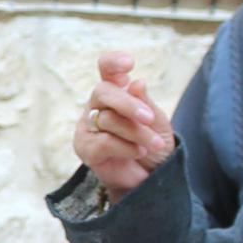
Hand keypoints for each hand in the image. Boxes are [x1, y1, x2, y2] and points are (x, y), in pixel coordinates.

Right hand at [71, 54, 176, 198]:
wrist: (150, 180)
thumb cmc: (153, 146)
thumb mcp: (156, 122)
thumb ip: (145, 103)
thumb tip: (137, 82)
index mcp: (116, 92)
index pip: (107, 69)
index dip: (113, 62)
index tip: (129, 63)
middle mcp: (98, 106)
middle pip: (103, 91)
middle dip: (128, 104)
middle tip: (149, 118)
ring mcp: (88, 126)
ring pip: (108, 120)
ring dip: (137, 133)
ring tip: (155, 145)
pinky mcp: (85, 148)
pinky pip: (104, 141)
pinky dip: (126, 147)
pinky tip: (139, 152)